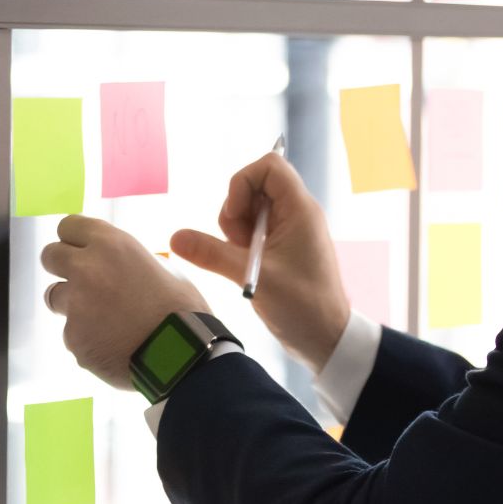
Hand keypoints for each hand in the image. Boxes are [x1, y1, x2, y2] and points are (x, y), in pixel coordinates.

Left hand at [41, 214, 210, 389]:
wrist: (182, 356)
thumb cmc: (182, 309)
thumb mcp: (163, 269)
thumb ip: (130, 262)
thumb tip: (118, 266)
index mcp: (111, 245)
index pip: (69, 225)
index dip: (75, 238)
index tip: (81, 248)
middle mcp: (86, 270)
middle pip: (50, 256)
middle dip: (62, 266)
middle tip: (81, 279)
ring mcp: (75, 306)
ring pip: (55, 297)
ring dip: (72, 303)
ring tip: (104, 318)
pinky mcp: (72, 338)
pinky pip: (73, 333)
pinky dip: (88, 337)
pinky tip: (114, 344)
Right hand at [170, 151, 350, 375]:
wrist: (327, 338)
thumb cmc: (302, 306)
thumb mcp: (253, 277)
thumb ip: (213, 254)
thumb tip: (175, 238)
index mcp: (300, 209)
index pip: (270, 165)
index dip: (243, 182)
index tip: (236, 216)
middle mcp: (297, 212)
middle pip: (255, 186)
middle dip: (237, 211)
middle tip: (240, 244)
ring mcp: (291, 229)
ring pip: (251, 209)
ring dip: (237, 229)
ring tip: (246, 259)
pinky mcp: (283, 246)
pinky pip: (256, 229)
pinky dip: (243, 242)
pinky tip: (248, 265)